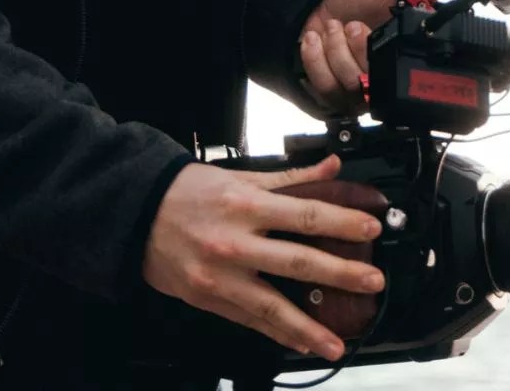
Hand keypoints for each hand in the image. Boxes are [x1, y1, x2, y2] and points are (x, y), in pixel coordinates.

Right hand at [141, 154, 384, 362]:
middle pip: (298, 262)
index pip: (307, 215)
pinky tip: (300, 343)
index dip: (343, 223)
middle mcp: (236, 243)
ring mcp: (221, 277)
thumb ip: (290, 177)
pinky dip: (277, 335)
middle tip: (373, 282)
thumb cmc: (189, 192)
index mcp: (247, 205)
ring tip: (338, 342)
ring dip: (309, 328)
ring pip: (273, 307)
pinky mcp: (209, 299)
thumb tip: (332, 167)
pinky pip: (249, 321)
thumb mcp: (240, 176)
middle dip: (341, 274)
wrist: (136, 215)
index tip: (371, 230)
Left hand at [299, 0, 447, 113]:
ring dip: (335, 53)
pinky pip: (323, 91)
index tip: (370, 30)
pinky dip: (315, 60)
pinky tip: (315, 39)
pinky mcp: (332, 95)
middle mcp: (386, 82)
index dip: (387, 60)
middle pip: (373, 89)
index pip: (408, 82)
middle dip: (356, 51)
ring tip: (332, 26)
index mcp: (408, 59)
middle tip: (351, 24)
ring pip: (347, 91)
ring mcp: (358, 93)